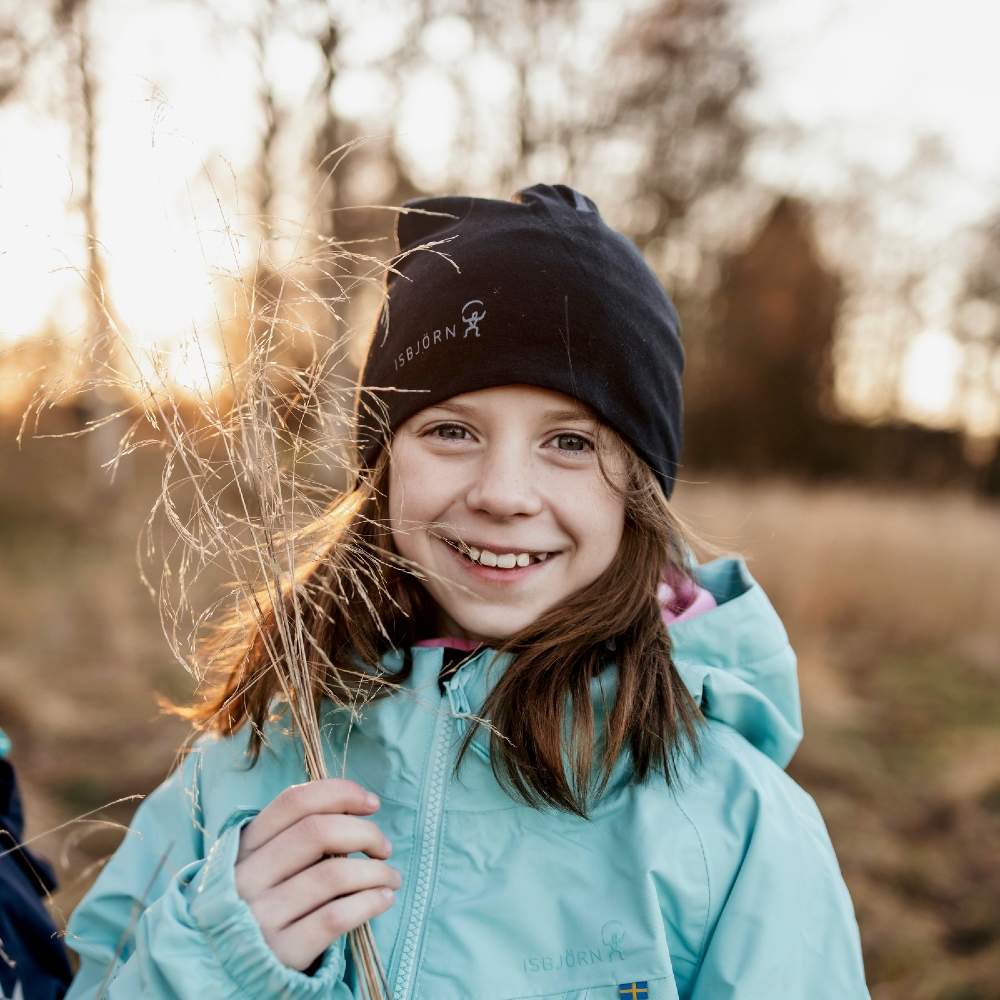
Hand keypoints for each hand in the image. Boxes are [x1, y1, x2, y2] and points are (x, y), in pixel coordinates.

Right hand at [234, 778, 399, 970]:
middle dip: (365, 832)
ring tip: (391, 877)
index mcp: (244, 847)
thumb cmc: (264, 904)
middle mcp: (246, 878)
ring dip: (376, 871)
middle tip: (384, 847)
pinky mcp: (281, 952)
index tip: (372, 803)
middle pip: (318, 832)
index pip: (294, 801)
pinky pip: (336, 917)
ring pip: (333, 874)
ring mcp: (261, 917)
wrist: (230, 971)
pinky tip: (384, 899)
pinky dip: (370, 902)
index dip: (340, 793)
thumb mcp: (265, 865)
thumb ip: (296, 835)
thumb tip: (358, 807)